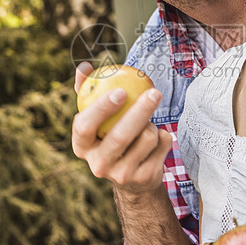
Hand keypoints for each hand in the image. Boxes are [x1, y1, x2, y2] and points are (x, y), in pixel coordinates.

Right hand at [72, 63, 171, 193]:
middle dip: (140, 111)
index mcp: (82, 146)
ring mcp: (122, 175)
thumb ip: (88, 91)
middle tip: (154, 92)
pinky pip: (162, 145)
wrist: (132, 178)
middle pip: (120, 136)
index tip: (120, 90)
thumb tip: (84, 66)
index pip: (85, 126)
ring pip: (146, 138)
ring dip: (152, 124)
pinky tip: (157, 139)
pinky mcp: (144, 178)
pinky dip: (163, 136)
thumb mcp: (97, 117)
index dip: (101, 108)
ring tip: (147, 124)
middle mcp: (98, 165)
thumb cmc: (110, 135)